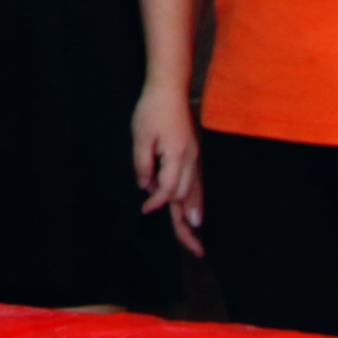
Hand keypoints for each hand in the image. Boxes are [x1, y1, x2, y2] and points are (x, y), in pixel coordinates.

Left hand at [134, 82, 204, 257]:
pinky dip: (197, 201)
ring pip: (196, 193)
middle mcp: (190, 159)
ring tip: (197, 239)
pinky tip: (197, 212)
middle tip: (194, 249)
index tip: (144, 209)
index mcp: (177, 155)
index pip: (168, 190)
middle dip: (187, 225)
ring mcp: (195, 157)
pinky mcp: (194, 154)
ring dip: (196, 215)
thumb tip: (145, 187)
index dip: (156, 202)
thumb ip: (142, 164)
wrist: (169, 87)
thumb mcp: (140, 136)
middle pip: (188, 198)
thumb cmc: (152, 109)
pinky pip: (198, 183)